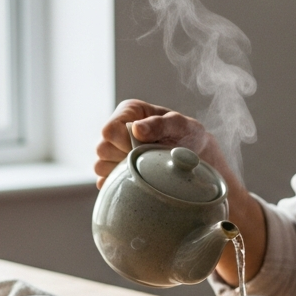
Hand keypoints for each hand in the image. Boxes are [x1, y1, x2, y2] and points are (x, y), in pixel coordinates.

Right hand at [93, 99, 237, 189]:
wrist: (194, 157)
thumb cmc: (188, 135)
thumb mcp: (181, 125)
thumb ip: (160, 123)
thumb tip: (136, 128)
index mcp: (129, 112)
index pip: (108, 130)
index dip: (124, 142)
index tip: (145, 148)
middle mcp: (117, 129)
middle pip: (102, 149)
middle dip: (124, 157)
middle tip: (147, 158)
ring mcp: (113, 151)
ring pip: (100, 167)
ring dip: (121, 171)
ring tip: (145, 167)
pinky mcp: (113, 170)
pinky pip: (104, 182)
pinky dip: (118, 183)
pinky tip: (137, 179)